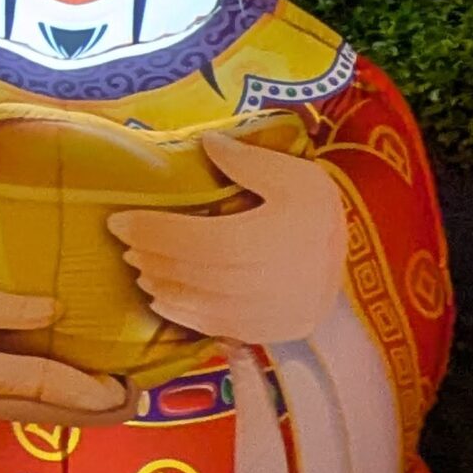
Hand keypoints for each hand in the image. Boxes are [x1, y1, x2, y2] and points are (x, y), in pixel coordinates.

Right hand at [0, 266, 129, 423]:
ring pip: (39, 413)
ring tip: (110, 389)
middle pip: (50, 411)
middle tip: (132, 391)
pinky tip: (68, 386)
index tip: (125, 384)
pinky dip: (54, 400)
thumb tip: (58, 312)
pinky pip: (24, 404)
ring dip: (77, 406)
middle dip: (95, 407)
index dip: (92, 387)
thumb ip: (14, 309)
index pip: (51, 386)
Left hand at [110, 134, 345, 345]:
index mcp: (261, 240)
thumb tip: (206, 141)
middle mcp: (256, 282)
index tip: (116, 221)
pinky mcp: (263, 332)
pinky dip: (180, 313)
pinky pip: (212, 327)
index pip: (188, 239)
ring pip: (194, 302)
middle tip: (125, 242)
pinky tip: (161, 299)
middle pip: (186, 272)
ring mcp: (260, 313)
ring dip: (159, 284)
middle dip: (149, 256)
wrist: (356, 269)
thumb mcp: (296, 177)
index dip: (148, 231)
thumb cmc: (319, 216)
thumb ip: (248, 161)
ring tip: (140, 267)